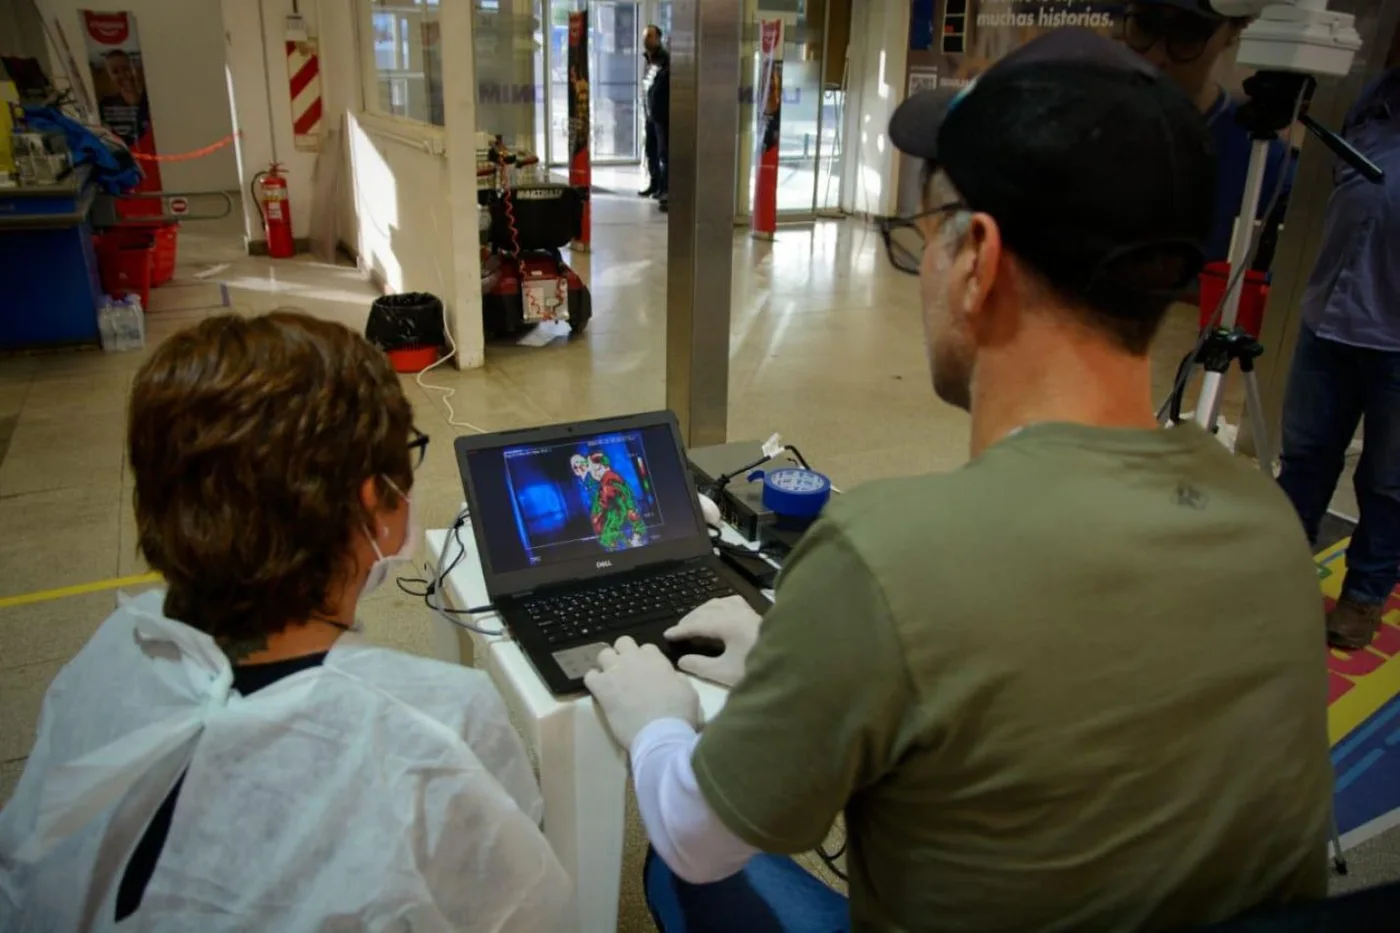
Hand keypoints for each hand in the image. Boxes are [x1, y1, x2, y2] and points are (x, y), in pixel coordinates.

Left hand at [584, 636, 699, 749]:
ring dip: (607, 664)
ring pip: (603, 654)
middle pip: (623, 642)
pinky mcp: (601, 687)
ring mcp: (615, 671)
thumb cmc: (679, 713)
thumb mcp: (688, 690)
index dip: (646, 659)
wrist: (660, 733)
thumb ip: (677, 678)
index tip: (646, 671)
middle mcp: (633, 659)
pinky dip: (594, 681)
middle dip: (623, 653)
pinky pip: (590, 676)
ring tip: (611, 679)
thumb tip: (671, 676)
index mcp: (656, 659)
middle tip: (627, 670)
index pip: (647, 648)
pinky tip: (599, 691)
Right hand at [664, 595, 761, 687]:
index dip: (681, 630)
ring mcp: (748, 611)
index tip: (667, 635)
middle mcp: (737, 611)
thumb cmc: (756, 669)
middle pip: (707, 610)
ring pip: (719, 603)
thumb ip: (701, 665)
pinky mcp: (756, 614)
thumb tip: (682, 660)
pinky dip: (718, 607)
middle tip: (678, 631)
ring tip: (693, 622)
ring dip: (703, 611)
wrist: (792, 665)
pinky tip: (718, 614)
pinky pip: (731, 602)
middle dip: (690, 619)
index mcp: (728, 623)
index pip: (698, 624)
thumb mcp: (725, 672)